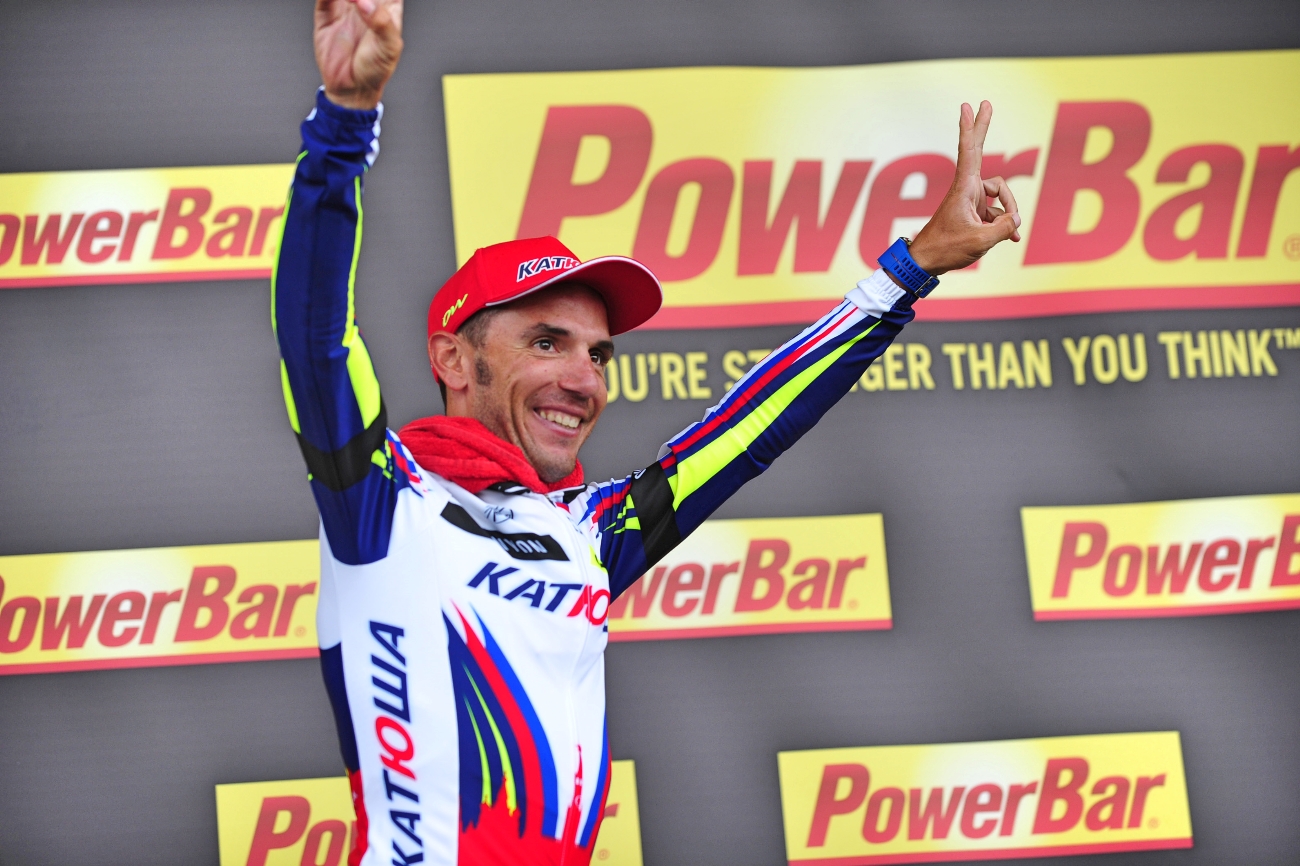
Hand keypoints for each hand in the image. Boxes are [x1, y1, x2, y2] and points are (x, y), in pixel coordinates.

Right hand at [314, 0, 403, 109]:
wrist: (351, 88)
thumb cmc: (377, 69)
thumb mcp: (389, 48)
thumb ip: (381, 22)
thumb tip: (365, 2)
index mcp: (388, 8)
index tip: (373, 0)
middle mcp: (366, 3)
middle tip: (356, 1)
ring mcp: (345, 6)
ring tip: (348, 1)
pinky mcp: (326, 12)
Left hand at [907, 100, 1020, 275]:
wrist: (926, 263)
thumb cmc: (947, 249)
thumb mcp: (981, 240)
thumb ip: (1004, 228)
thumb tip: (1016, 220)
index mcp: (964, 188)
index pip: (969, 151)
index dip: (971, 128)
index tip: (969, 106)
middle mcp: (968, 189)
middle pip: (979, 153)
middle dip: (983, 128)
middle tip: (985, 102)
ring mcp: (971, 201)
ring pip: (1000, 196)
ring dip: (1008, 214)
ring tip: (1010, 235)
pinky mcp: (974, 213)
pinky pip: (996, 213)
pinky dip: (1004, 225)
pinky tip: (1012, 239)